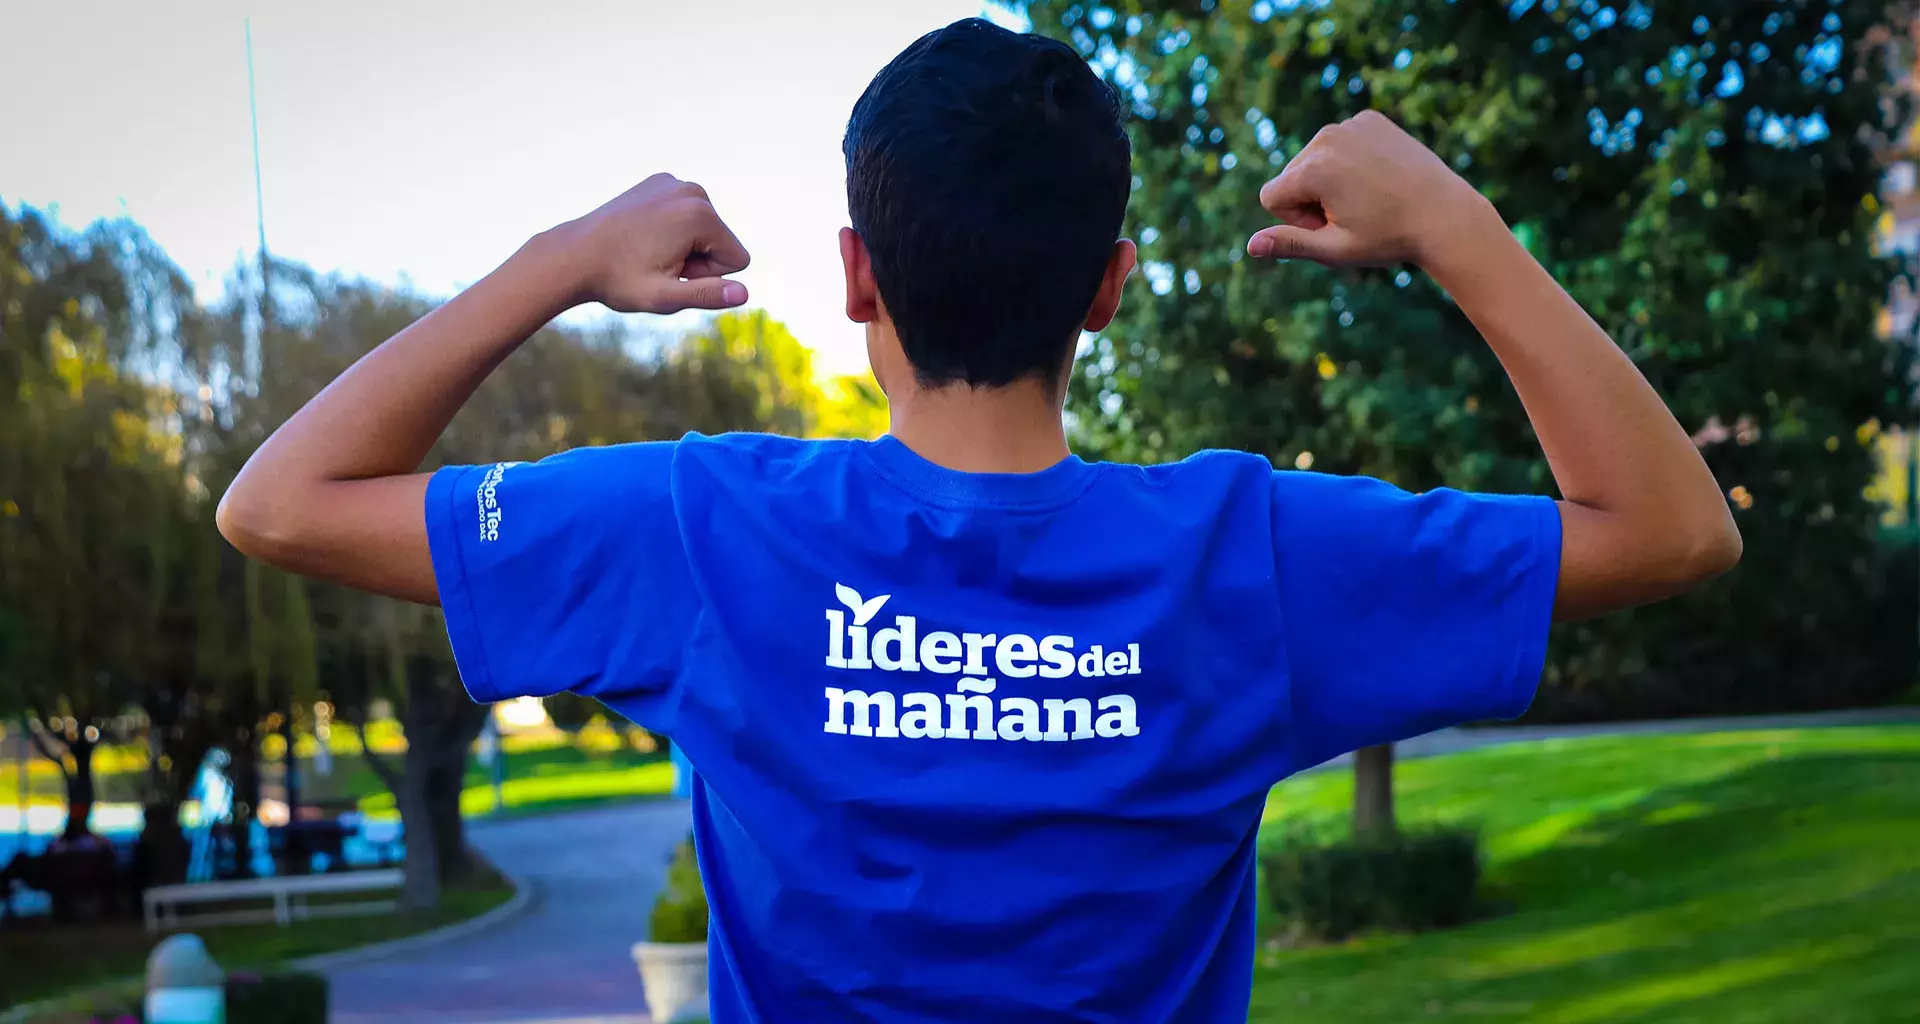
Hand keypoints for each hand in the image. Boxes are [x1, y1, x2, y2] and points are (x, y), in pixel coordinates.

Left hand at [565, 173, 751, 313]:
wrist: (574, 254)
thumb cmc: (618, 279)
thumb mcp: (665, 297)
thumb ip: (708, 295)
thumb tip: (744, 294)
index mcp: (700, 215)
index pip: (737, 259)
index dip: (708, 277)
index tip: (672, 274)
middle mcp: (692, 190)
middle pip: (722, 241)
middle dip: (697, 259)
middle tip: (655, 263)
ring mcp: (675, 181)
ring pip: (705, 229)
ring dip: (684, 246)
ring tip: (648, 250)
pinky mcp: (661, 181)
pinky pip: (686, 214)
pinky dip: (671, 228)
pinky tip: (642, 235)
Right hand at [1246, 111, 1492, 267]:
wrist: (1446, 214)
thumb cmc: (1388, 238)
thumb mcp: (1334, 249)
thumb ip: (1289, 243)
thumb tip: (1250, 246)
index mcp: (1313, 168)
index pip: (1271, 197)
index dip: (1296, 221)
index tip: (1331, 227)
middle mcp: (1327, 137)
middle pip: (1292, 176)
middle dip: (1311, 199)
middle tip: (1355, 214)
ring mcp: (1351, 124)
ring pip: (1315, 159)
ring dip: (1330, 181)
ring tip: (1369, 196)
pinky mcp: (1370, 119)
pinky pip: (1340, 143)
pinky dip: (1351, 161)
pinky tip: (1379, 176)